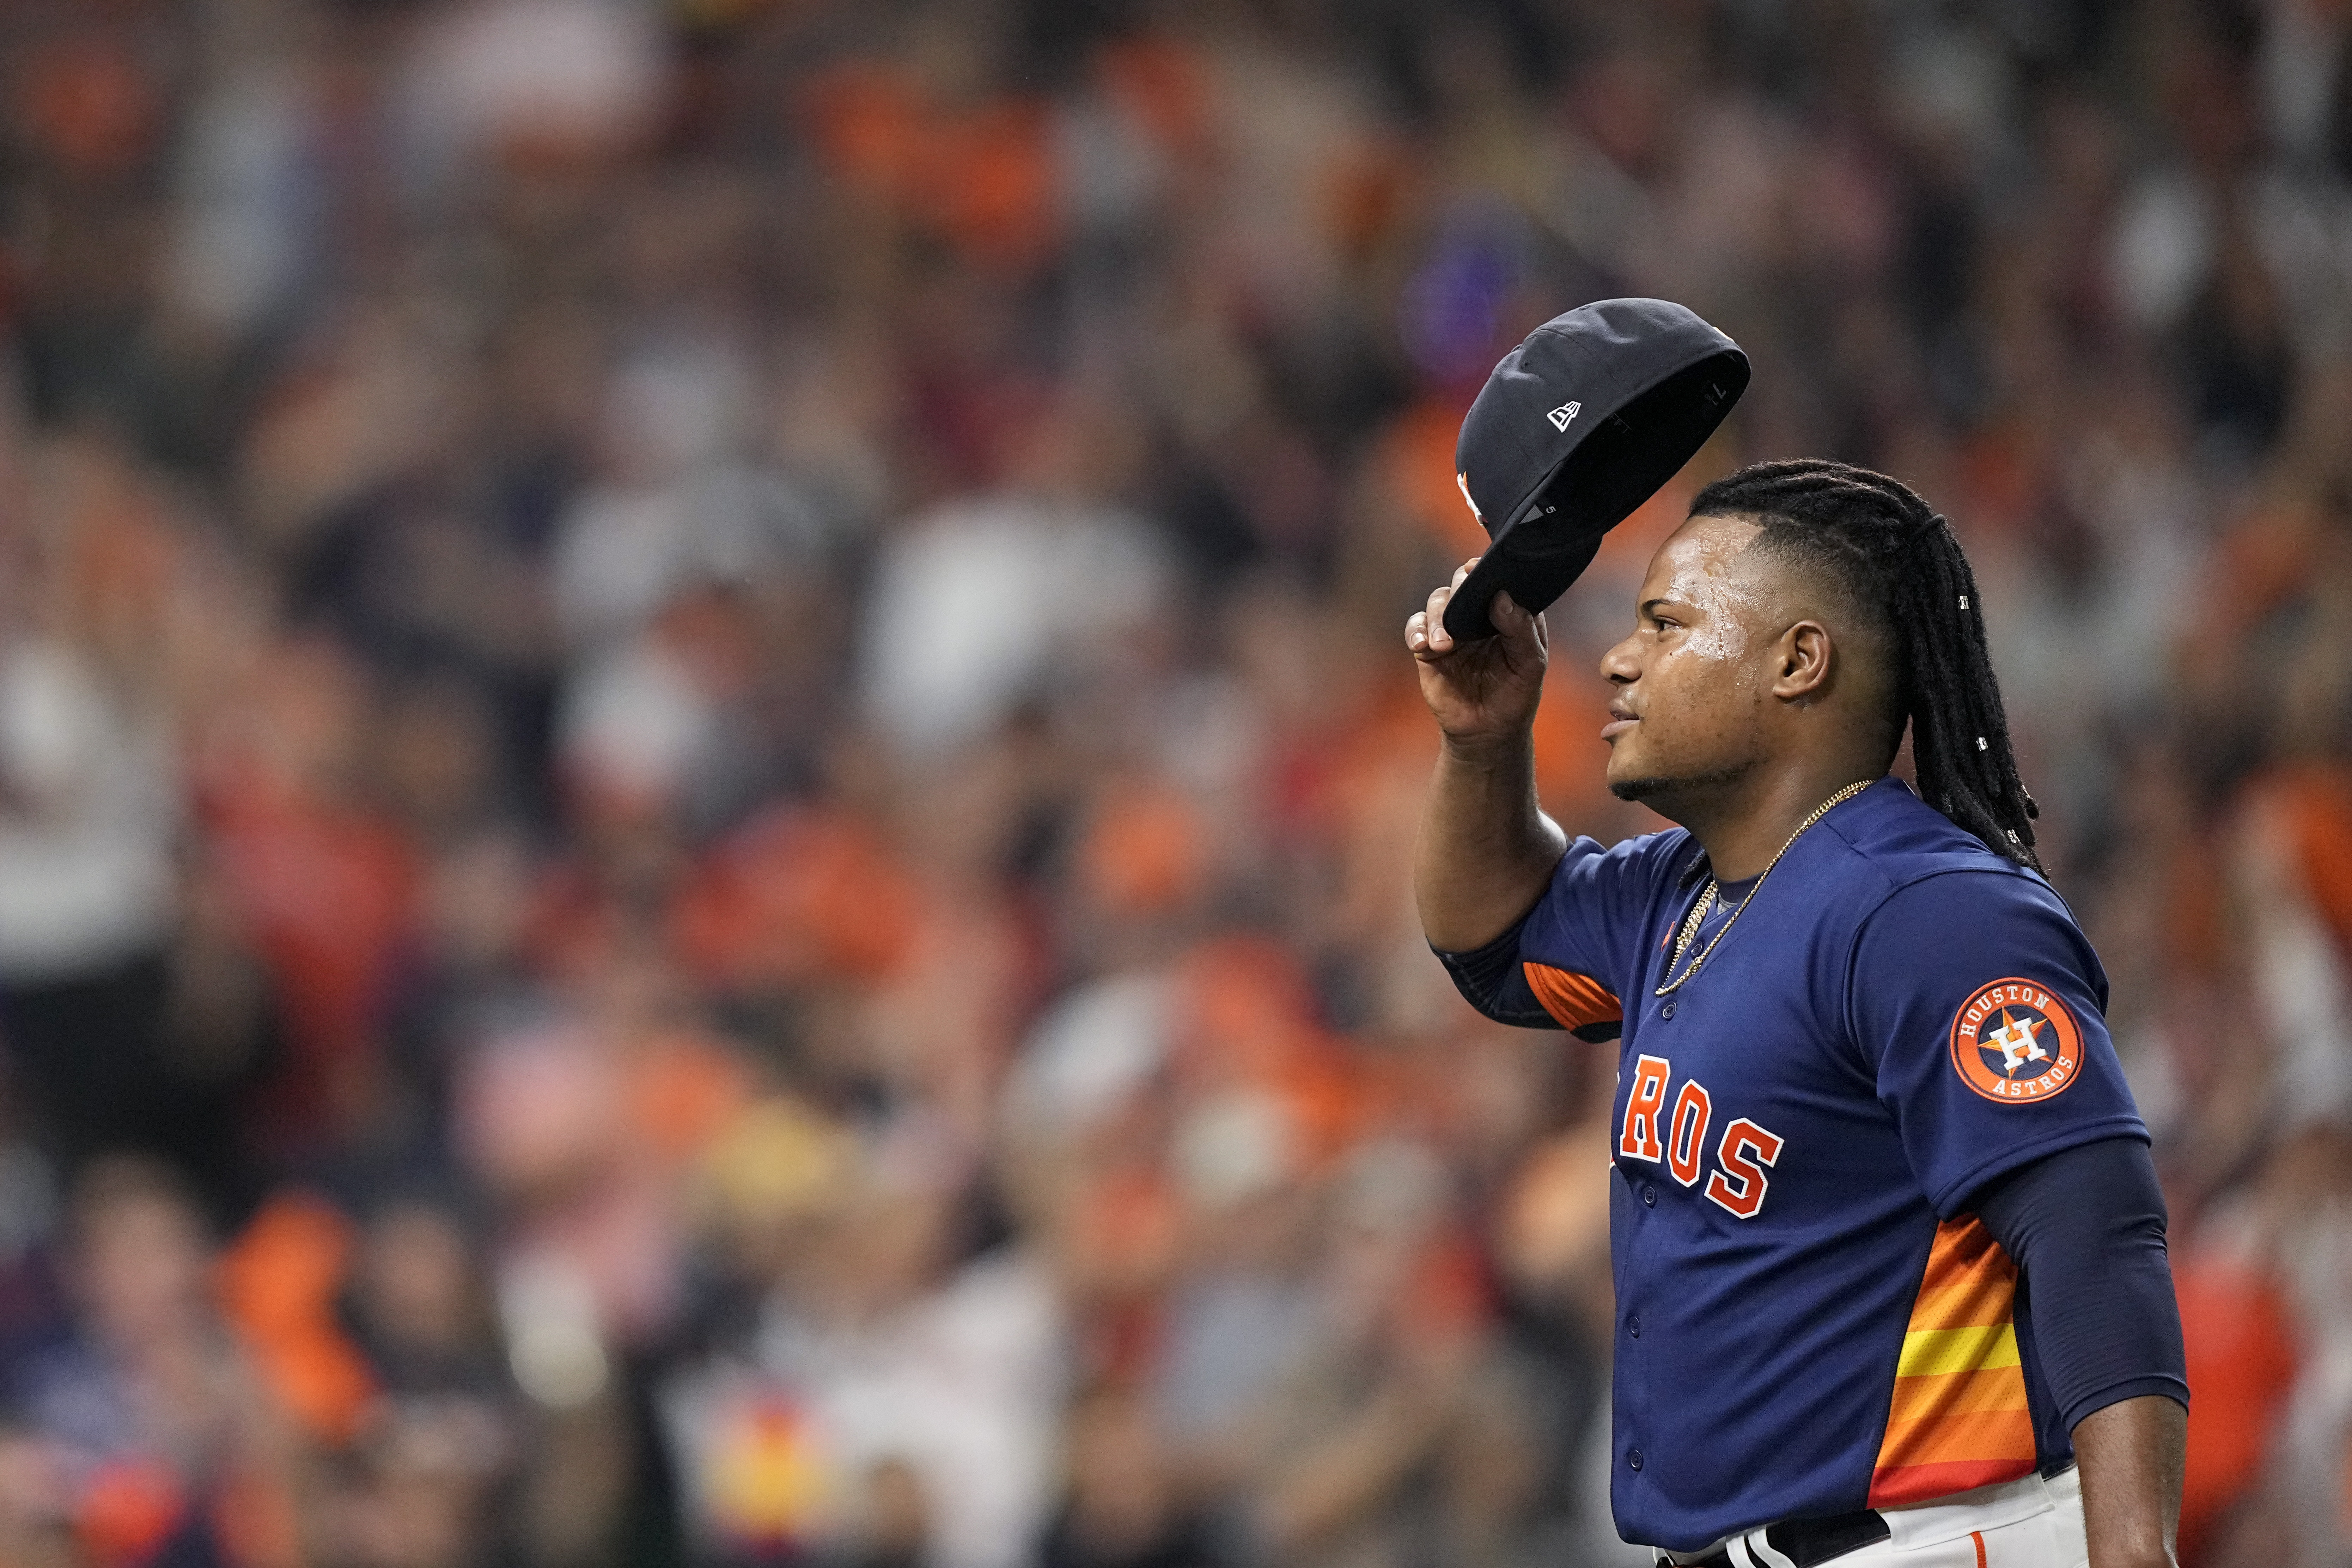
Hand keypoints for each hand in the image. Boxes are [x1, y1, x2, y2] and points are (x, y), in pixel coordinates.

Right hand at [1405, 559, 1548, 747]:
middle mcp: (1477, 616)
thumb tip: (1502, 597)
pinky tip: (1423, 645)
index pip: (1497, 581)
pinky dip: (1416, 632)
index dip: (1490, 571)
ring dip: (1438, 617)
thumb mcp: (1530, 665)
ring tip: (1444, 643)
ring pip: (1438, 602)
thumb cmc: (1515, 696)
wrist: (1488, 733)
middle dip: (1460, 586)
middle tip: (1462, 595)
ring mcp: (1452, 630)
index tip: (1481, 569)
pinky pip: (1416, 628)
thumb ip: (1521, 630)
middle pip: (1462, 584)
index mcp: (1507, 613)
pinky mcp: (1429, 649)